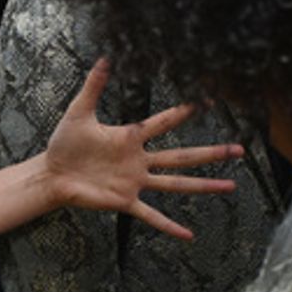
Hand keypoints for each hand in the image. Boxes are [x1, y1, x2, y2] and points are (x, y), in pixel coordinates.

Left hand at [41, 63, 240, 240]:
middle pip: (183, 155)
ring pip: (176, 184)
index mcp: (131, 137)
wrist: (52, 174)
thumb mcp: (80, 112)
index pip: (164, 121)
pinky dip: (168, 226)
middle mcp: (139, 160)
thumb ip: (94, 85)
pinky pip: (150, 215)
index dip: (185, 111)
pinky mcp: (124, 201)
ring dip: (203, 185)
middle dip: (211, 152)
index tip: (209, 101)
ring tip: (230, 186)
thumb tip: (105, 57)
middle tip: (239, 148)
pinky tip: (188, 235)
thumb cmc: (64, 143)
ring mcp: (135, 182)